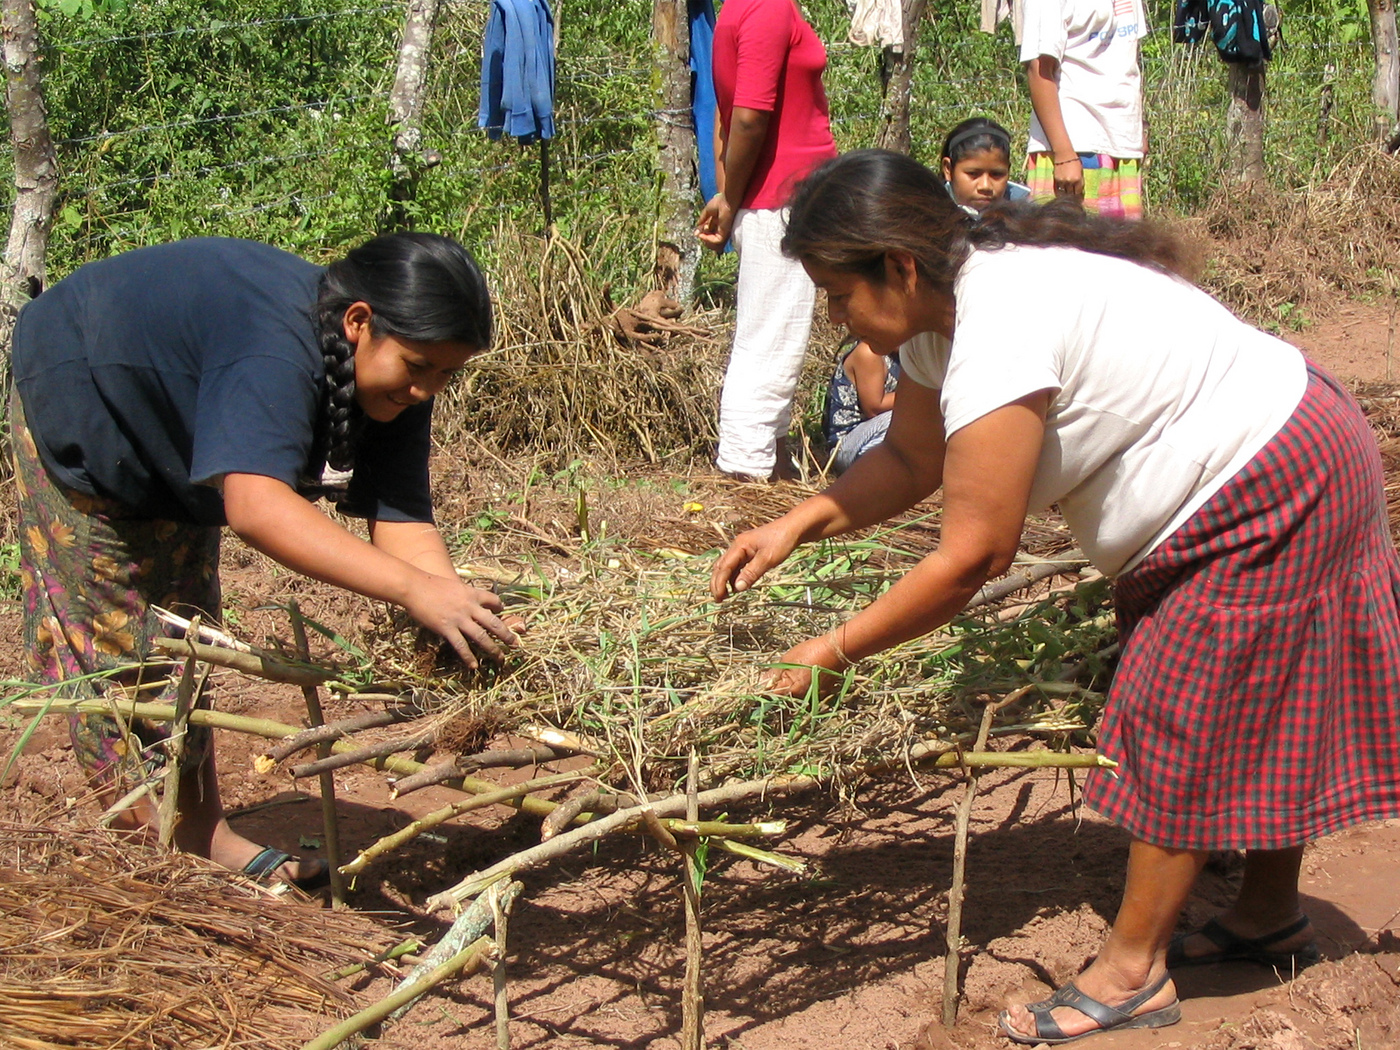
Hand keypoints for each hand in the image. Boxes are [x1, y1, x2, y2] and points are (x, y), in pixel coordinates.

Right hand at [402, 575, 518, 668]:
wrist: (415, 587)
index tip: (502, 613)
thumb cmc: (431, 584)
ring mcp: (459, 619)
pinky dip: (469, 657)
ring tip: (500, 658)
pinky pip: (461, 646)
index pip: (494, 600)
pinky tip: (474, 666)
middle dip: (506, 634)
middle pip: (493, 622)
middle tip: (516, 644)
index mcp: (472, 593)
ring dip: (493, 649)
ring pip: (481, 636)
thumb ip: (464, 594)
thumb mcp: (454, 585)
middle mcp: (469, 607)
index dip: (500, 607)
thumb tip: (468, 600)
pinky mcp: (447, 628)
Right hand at [697, 193, 734, 252]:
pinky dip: (708, 239)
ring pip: (714, 240)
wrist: (726, 200)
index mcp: (717, 221)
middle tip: (698, 234)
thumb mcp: (707, 212)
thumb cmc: (719, 202)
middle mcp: (721, 227)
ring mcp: (723, 230)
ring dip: (705, 239)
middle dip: (704, 236)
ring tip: (700, 235)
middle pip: (711, 236)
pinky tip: (703, 235)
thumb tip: (697, 228)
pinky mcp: (725, 232)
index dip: (702, 232)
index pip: (709, 230)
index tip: (697, 232)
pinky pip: (717, 240)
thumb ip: (702, 219)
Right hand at [710, 519, 801, 599]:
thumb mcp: (768, 559)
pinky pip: (737, 566)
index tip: (719, 597)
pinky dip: (734, 577)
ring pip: (728, 566)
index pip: (724, 567)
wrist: (794, 528)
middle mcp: (738, 546)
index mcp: (739, 545)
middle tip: (718, 599)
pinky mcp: (749, 552)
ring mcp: (743, 549)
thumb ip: (751, 573)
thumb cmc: (782, 540)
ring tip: (725, 595)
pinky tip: (736, 586)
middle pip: (721, 566)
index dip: (719, 583)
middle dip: (717, 583)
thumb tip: (737, 588)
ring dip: (724, 581)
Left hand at [766, 634, 848, 697]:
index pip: (772, 695)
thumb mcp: (788, 659)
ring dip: (790, 687)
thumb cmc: (812, 651)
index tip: (760, 683)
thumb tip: (762, 681)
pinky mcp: (822, 692)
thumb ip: (775, 673)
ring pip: (796, 695)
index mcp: (793, 690)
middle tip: (775, 675)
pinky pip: (807, 692)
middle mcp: (804, 697)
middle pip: (784, 697)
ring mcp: (814, 696)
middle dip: (778, 688)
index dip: (764, 689)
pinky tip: (802, 673)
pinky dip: (802, 685)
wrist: (837, 650)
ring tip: (791, 672)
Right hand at [1053, 156, 1083, 199]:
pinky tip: (1062, 191)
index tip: (1079, 197)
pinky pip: (1059, 189)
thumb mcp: (1080, 170)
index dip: (1079, 195)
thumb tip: (1080, 188)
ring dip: (1066, 193)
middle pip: (1072, 193)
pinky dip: (1061, 191)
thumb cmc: (1074, 161)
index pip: (1078, 191)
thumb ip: (1080, 179)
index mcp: (1078, 179)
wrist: (1064, 155)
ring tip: (1067, 195)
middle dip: (1073, 195)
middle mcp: (1070, 182)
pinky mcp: (1057, 180)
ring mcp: (1063, 181)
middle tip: (1073, 198)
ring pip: (1065, 192)